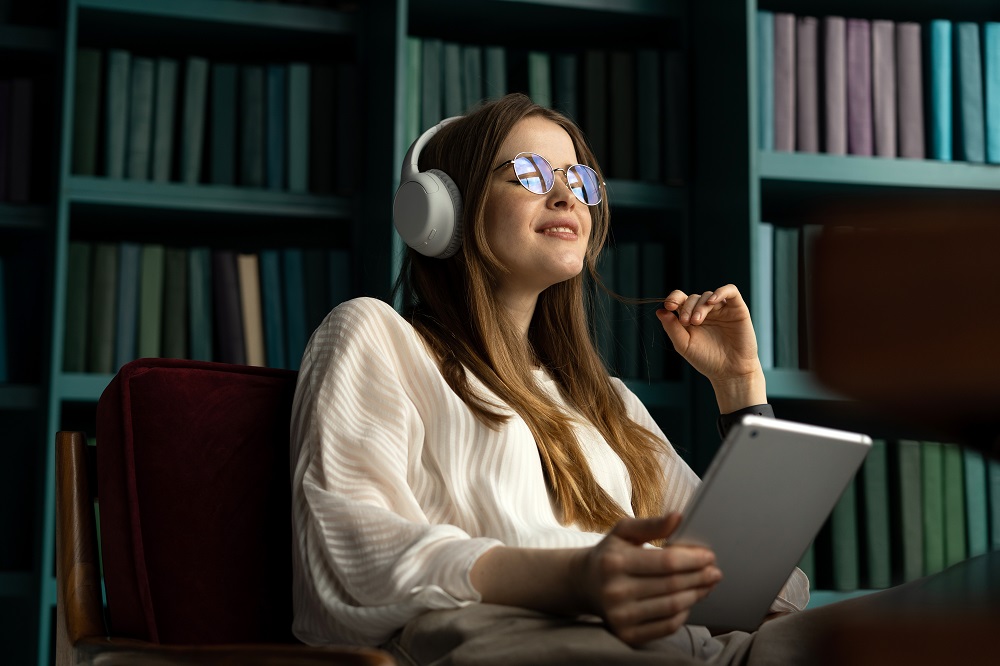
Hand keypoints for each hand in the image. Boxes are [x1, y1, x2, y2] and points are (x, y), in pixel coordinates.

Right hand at [575, 514, 721, 645]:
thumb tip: (678, 517)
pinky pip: (666, 626)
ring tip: (707, 585)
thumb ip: (651, 524)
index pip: (665, 562)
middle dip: (699, 578)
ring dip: (696, 595)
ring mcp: (620, 616)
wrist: (584, 584)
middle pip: (672, 585)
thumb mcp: (623, 532)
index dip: (692, 559)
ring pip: (672, 607)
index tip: (709, 556)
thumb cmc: (609, 554)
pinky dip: (683, 614)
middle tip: (715, 572)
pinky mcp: (626, 634)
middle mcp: (615, 591)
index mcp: (615, 562)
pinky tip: (689, 602)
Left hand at [656, 284, 765, 410]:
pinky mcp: (737, 309)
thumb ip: (672, 328)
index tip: (669, 306)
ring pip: (707, 295)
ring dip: (699, 306)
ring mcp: (721, 309)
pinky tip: (712, 301)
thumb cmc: (706, 359)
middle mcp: (705, 311)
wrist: (729, 371)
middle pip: (692, 298)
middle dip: (686, 307)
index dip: (673, 298)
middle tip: (686, 322)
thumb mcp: (684, 345)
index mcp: (690, 317)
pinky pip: (731, 291)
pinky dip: (720, 292)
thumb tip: (659, 311)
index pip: (680, 299)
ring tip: (696, 321)